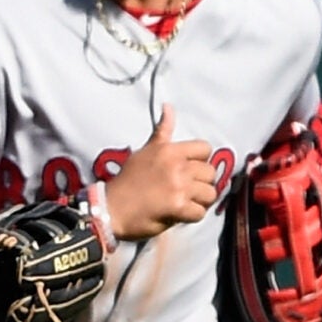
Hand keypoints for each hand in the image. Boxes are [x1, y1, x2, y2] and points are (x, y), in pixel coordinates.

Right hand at [106, 107, 219, 239]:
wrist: (111, 207)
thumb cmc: (127, 180)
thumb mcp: (145, 151)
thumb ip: (162, 131)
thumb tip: (168, 105)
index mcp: (170, 151)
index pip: (205, 149)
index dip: (201, 161)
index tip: (189, 170)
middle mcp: (177, 166)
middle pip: (210, 173)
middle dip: (202, 183)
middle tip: (188, 190)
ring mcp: (178, 187)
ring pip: (209, 194)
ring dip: (200, 201)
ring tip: (187, 202)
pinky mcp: (177, 208)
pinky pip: (200, 212)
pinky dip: (192, 216)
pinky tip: (180, 214)